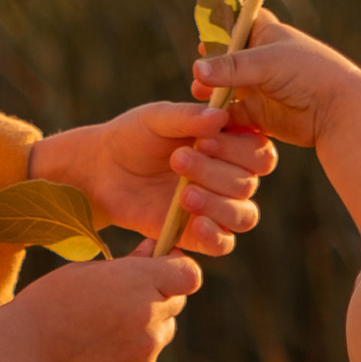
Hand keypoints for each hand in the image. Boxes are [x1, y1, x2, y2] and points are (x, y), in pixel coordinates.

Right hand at [21, 248, 201, 361]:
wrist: (27, 351)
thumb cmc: (51, 301)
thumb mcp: (89, 271)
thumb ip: (130, 263)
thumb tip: (154, 252)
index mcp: (138, 281)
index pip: (189, 273)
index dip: (178, 267)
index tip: (161, 265)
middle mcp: (150, 314)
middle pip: (178, 300)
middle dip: (161, 294)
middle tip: (126, 293)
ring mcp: (146, 346)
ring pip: (165, 328)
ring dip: (150, 322)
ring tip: (109, 321)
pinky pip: (149, 352)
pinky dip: (135, 346)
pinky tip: (103, 342)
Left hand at [33, 103, 275, 256]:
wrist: (102, 170)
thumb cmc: (134, 137)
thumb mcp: (157, 118)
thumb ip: (187, 117)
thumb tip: (221, 118)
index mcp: (230, 145)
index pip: (258, 152)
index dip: (238, 149)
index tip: (205, 140)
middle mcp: (230, 177)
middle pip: (248, 183)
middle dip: (215, 172)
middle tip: (178, 160)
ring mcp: (217, 208)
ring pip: (244, 215)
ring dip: (218, 204)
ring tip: (184, 194)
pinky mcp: (198, 234)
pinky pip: (224, 244)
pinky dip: (215, 235)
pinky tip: (196, 223)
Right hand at [191, 13, 360, 224]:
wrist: (337, 112)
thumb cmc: (309, 74)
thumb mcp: (267, 64)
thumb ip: (230, 67)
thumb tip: (195, 69)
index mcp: (265, 33)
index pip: (236, 21)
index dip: (217, 28)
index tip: (202, 40)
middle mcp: (259, 59)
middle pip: (224, 59)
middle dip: (208, 69)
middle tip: (197, 78)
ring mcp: (258, 88)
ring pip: (225, 90)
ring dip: (211, 96)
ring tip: (200, 98)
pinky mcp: (259, 115)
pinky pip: (232, 117)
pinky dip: (220, 121)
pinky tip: (207, 123)